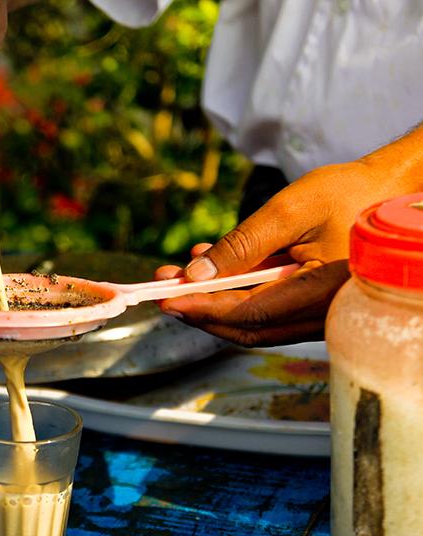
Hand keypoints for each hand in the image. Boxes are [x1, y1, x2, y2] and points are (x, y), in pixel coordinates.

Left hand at [153, 159, 413, 345]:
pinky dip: (235, 292)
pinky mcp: (311, 304)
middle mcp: (321, 314)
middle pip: (247, 327)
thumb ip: (241, 245)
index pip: (250, 314)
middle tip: (163, 288)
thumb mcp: (288, 211)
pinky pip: (267, 308)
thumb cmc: (349, 193)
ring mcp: (317, 313)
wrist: (389, 191)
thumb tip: (196, 275)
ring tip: (180, 270)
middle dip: (200, 308)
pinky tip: (213, 265)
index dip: (205, 310)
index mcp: (321, 294)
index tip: (167, 300)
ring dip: (213, 299)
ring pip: (253, 321)